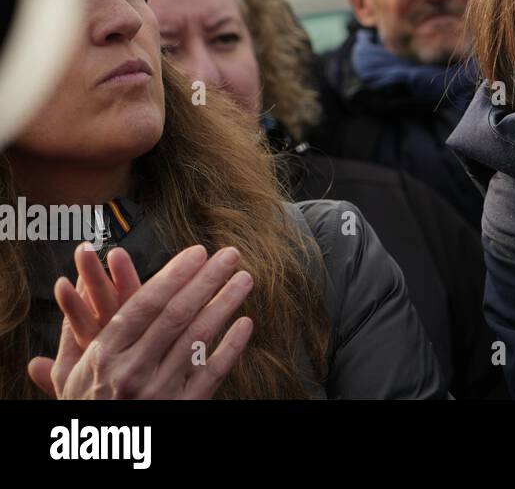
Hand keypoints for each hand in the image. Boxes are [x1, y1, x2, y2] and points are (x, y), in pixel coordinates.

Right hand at [28, 244, 253, 398]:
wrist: (99, 460)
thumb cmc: (86, 410)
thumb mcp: (70, 375)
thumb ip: (73, 333)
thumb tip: (70, 289)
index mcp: (104, 356)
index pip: (143, 305)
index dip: (173, 275)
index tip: (197, 253)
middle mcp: (132, 372)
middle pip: (176, 315)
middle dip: (207, 280)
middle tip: (231, 255)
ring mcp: (159, 392)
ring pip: (199, 339)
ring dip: (225, 305)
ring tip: (244, 280)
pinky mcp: (183, 408)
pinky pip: (212, 373)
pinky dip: (232, 347)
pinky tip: (246, 324)